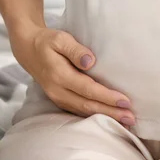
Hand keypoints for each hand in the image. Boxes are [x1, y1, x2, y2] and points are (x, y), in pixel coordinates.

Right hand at [9, 26, 134, 125]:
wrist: (28, 50)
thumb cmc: (48, 41)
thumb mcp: (60, 39)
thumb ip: (75, 50)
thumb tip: (90, 61)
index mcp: (59, 75)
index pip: (88, 89)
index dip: (107, 97)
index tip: (126, 101)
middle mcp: (58, 90)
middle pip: (88, 105)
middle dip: (111, 113)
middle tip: (131, 118)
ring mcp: (57, 98)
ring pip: (84, 111)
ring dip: (105, 117)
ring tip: (126, 121)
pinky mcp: (60, 100)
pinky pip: (79, 111)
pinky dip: (95, 116)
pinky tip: (109, 118)